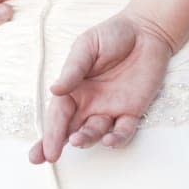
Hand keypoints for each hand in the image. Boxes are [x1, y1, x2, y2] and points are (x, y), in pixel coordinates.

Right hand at [28, 11, 172, 163]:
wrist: (147, 31)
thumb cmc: (113, 35)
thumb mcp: (87, 46)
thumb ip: (73, 69)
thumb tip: (54, 89)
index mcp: (74, 88)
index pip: (57, 114)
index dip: (49, 132)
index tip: (41, 150)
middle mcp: (89, 103)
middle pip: (69, 130)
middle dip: (55, 145)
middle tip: (48, 157)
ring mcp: (110, 109)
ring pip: (94, 133)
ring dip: (85, 139)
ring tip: (78, 140)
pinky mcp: (132, 111)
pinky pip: (124, 131)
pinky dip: (117, 139)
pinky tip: (110, 140)